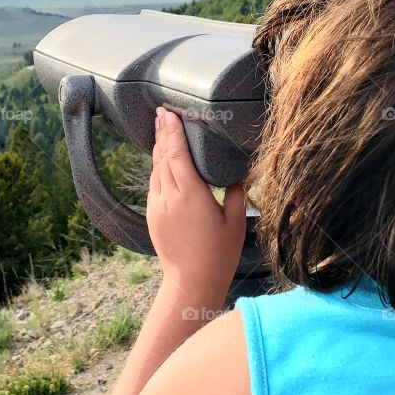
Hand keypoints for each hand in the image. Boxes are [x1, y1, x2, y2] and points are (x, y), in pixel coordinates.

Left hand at [146, 106, 246, 301]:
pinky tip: (162, 160)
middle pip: (162, 157)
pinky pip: (153, 184)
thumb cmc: (218, 254)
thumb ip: (237, 191)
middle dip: (163, 133)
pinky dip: (157, 167)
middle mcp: (169, 197)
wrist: (190, 282)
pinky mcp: (152, 215)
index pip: (176, 154)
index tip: (169, 113)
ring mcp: (157, 206)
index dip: (172, 132)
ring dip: (158, 148)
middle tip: (162, 112)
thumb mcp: (235, 221)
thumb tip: (242, 170)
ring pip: (155, 169)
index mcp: (191, 194)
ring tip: (161, 129)